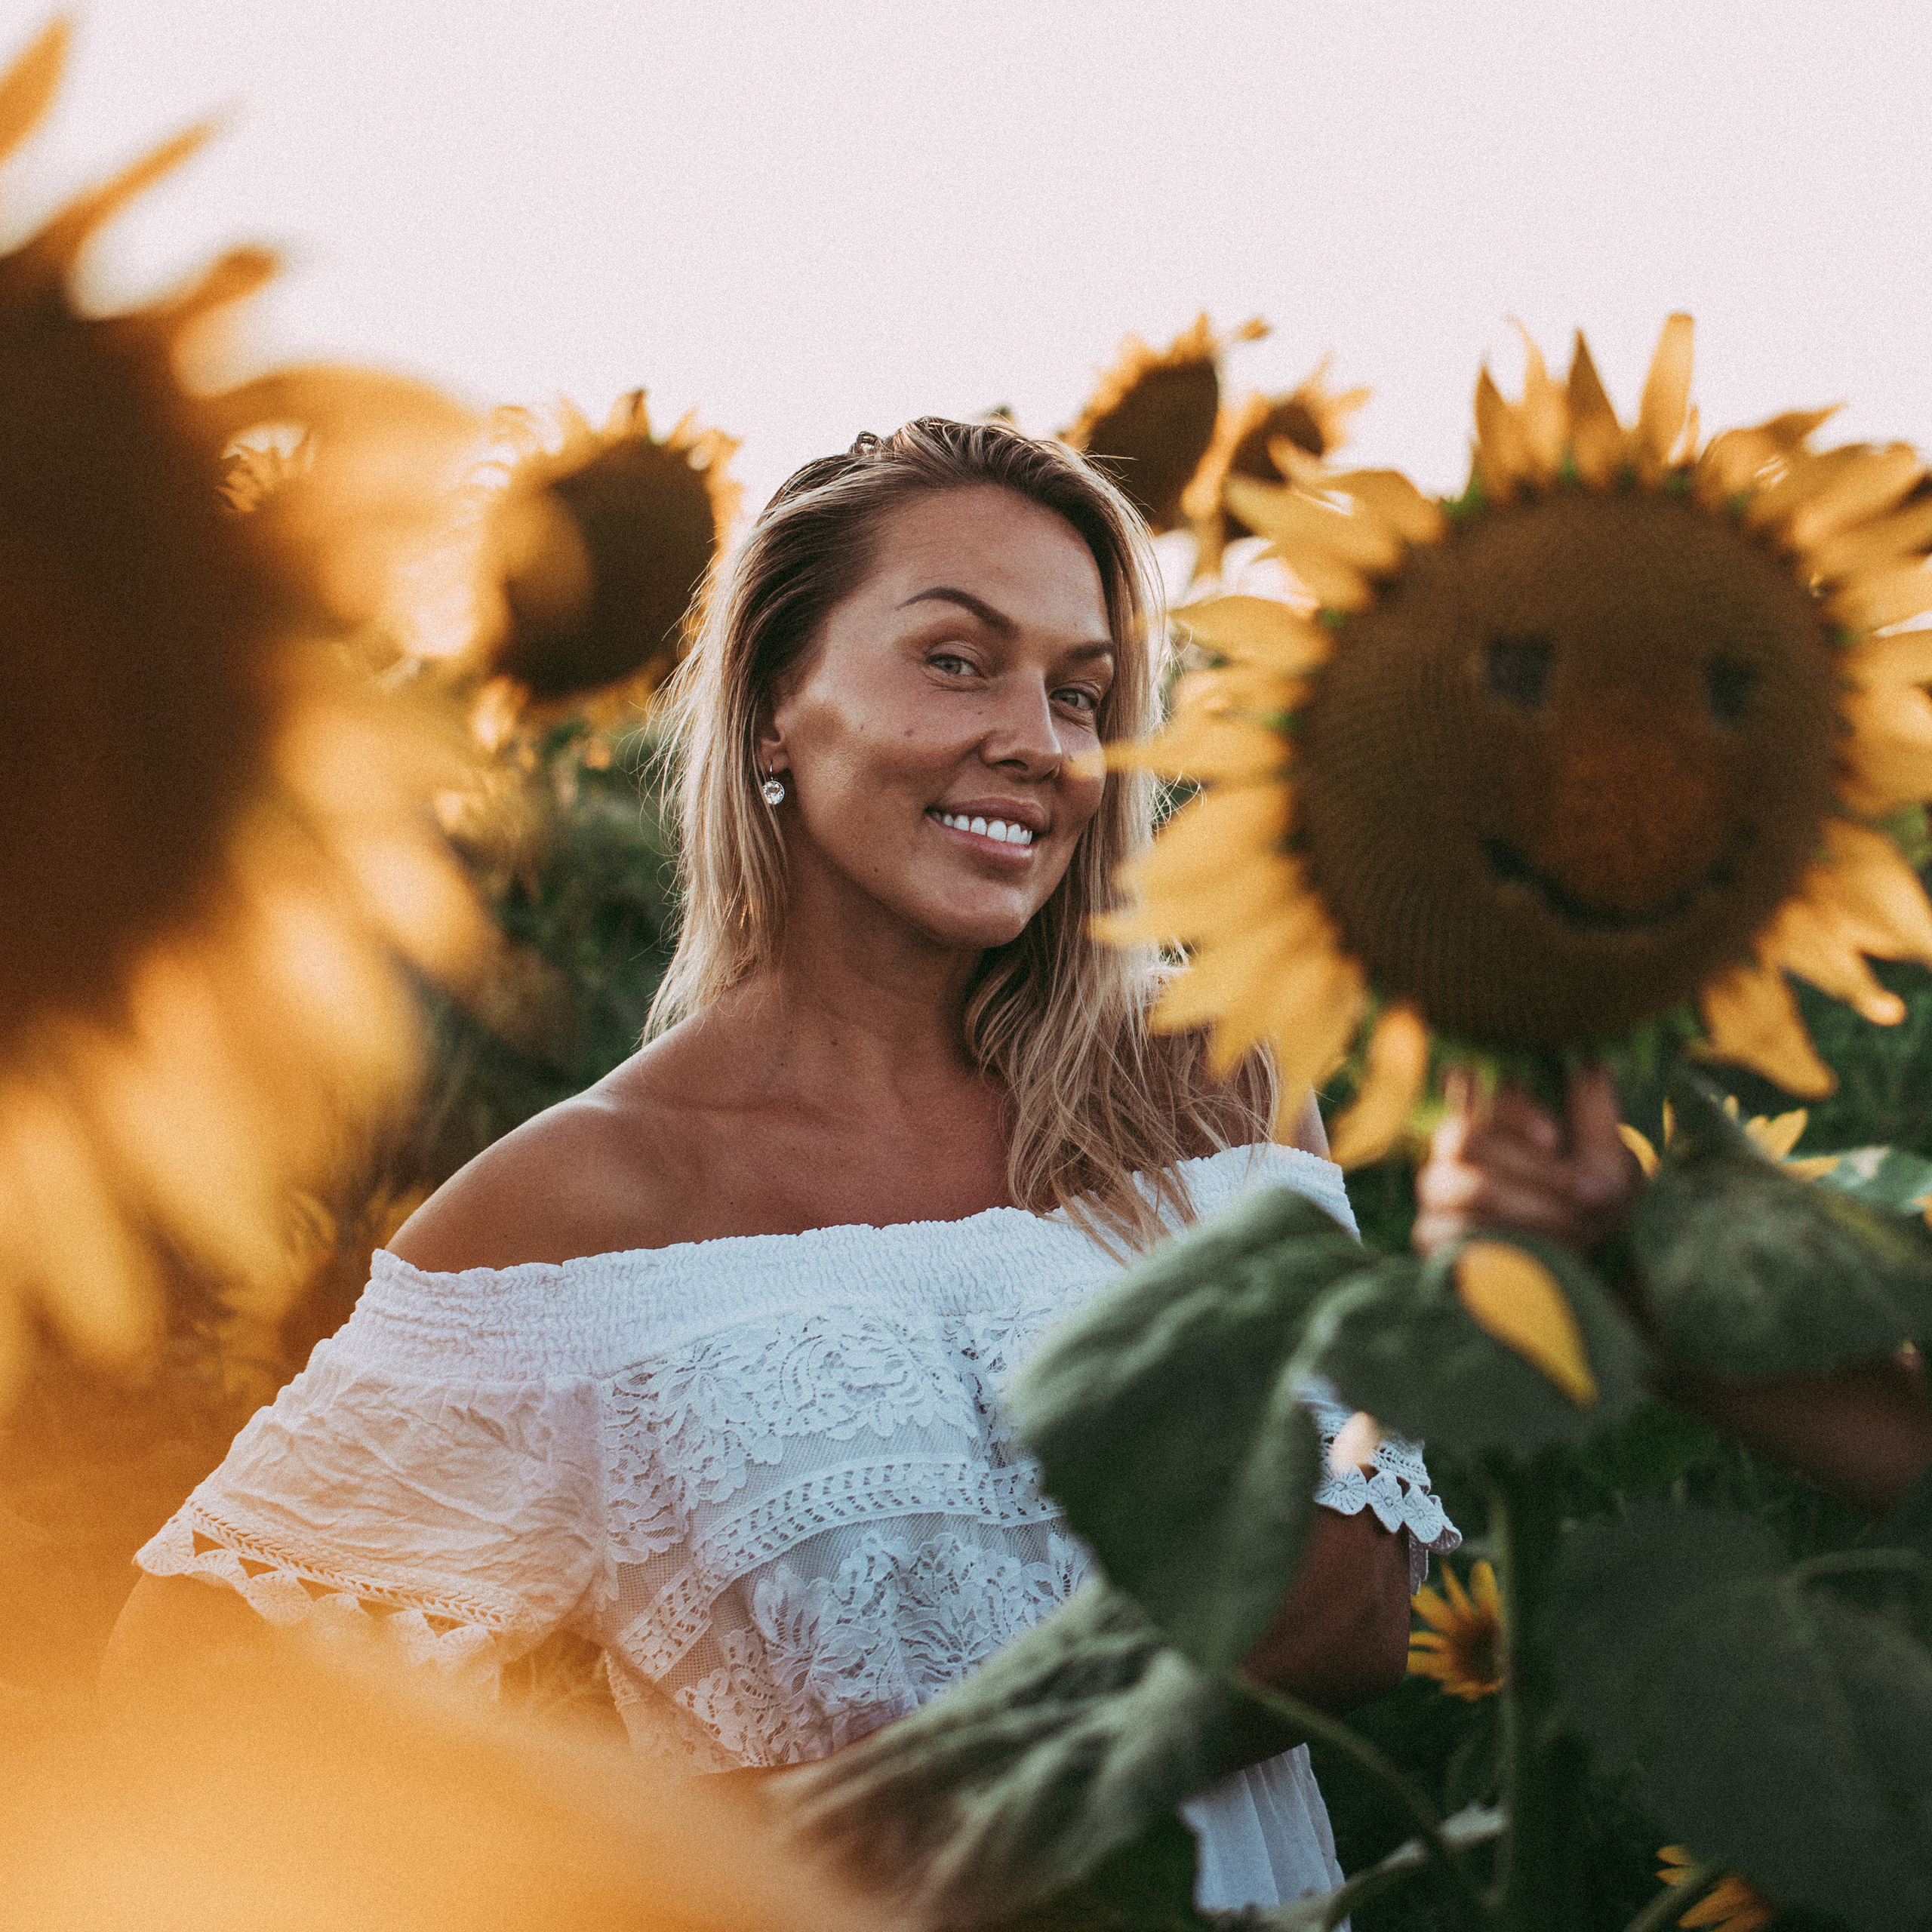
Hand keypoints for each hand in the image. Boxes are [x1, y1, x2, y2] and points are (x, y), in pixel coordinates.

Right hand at [1411, 1065, 1641, 1259]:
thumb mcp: (1610, 1163)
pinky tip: (1541, 1252)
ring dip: (1530, 1206)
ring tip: (1577, 1226)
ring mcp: (1437, 1189)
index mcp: (1492, 1114)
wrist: (1581, 1271)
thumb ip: (1597, 1115)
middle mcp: (1453, 1145)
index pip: (1470, 1083)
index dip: (1507, 1107)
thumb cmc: (1591, 1206)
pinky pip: (1450, 1230)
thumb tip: (1590, 1064)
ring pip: (1464, 1184)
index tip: (1554, 1139)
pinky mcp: (1429, 1234)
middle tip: (1592, 1194)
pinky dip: (1506, 1240)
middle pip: (1465, 1136)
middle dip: (1536, 1170)